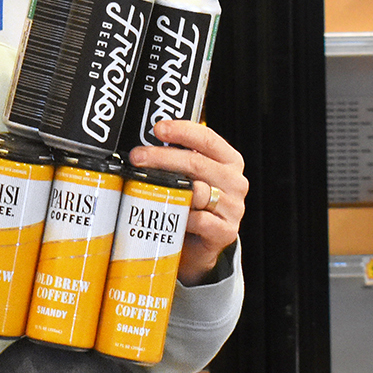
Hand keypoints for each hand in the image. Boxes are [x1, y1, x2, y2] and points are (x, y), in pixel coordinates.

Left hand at [126, 120, 245, 284]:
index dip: (181, 130)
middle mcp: (235, 181)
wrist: (201, 244)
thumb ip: (178, 159)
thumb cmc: (192, 204)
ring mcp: (233, 207)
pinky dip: (180, 217)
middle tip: (137, 157)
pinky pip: (198, 220)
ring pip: (196, 191)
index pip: (207, 138)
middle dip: (161, 157)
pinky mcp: (226, 232)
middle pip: (196, 163)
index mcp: (229, 161)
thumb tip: (144, 144)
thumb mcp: (190, 176)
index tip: (158, 129)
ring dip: (166, 188)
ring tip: (143, 186)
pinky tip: (166, 215)